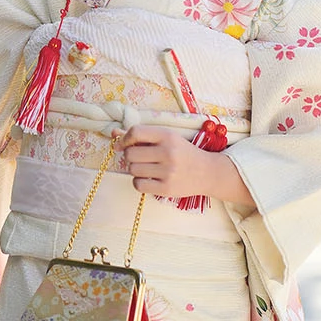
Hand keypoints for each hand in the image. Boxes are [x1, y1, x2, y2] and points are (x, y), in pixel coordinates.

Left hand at [118, 127, 255, 209]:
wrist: (207, 172)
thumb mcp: (166, 138)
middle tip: (140, 158)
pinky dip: (139, 182)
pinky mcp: (167, 189)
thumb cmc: (182, 152)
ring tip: (148, 168)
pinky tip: (149, 179)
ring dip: (136, 169)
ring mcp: (168, 172)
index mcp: (167, 135)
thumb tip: (114, 133)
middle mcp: (168, 152)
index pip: (135, 132)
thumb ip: (140, 135)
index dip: (124, 139)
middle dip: (130, 156)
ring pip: (133, 169)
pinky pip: (138, 185)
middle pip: (130, 153)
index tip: (123, 144)